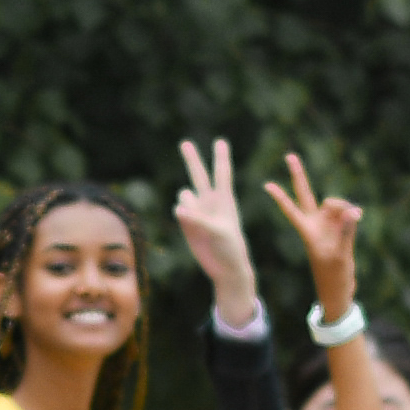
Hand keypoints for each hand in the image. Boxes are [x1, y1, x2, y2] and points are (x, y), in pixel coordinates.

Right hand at [171, 135, 262, 321]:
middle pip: (199, 174)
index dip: (221, 156)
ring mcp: (197, 211)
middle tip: (185, 142)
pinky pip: (178, 210)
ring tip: (202, 223)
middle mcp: (210, 201)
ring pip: (184, 194)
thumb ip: (198, 219)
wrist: (226, 267)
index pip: (222, 172)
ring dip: (189, 204)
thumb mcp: (218, 232)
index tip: (221, 141)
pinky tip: (191, 226)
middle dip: (192, 159)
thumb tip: (178, 209)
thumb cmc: (231, 248)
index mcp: (225, 199)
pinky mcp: (186, 222)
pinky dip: (182, 215)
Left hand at [260, 151, 364, 314]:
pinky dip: (352, 214)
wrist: (339, 290)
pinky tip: (358, 217)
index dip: (281, 197)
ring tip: (354, 218)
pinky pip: (346, 213)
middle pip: (305, 194)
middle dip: (299, 175)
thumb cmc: (334, 277)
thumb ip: (346, 231)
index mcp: (307, 232)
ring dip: (344, 206)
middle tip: (289, 155)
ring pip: (334, 203)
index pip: (291, 210)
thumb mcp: (340, 255)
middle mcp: (315, 224)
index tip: (266, 185)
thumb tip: (352, 210)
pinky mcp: (339, 228)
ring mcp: (327, 224)